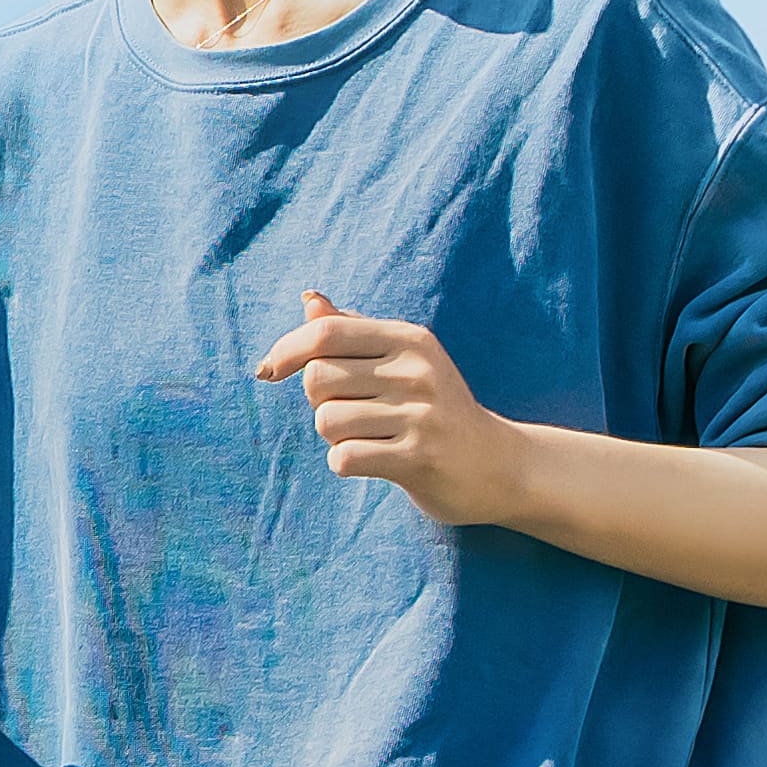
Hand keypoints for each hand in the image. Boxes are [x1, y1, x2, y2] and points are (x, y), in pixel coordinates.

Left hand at [258, 290, 518, 524]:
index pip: (326, 333)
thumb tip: (309, 301)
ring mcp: (421, 415)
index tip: (268, 371)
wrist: (498, 465)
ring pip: (327, 421)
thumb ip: (352, 330)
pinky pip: (345, 457)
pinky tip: (374, 461)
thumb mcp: (403, 360)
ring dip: (335, 436)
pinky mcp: (419, 458)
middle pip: (318, 379)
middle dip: (319, 400)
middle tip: (352, 412)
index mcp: (410, 339)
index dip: (286, 350)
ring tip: (370, 437)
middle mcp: (416, 371)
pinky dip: (346, 462)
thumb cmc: (436, 408)